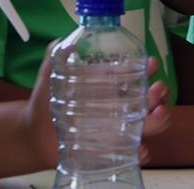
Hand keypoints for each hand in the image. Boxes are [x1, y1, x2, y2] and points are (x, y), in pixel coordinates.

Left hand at [25, 50, 171, 167]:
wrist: (33, 134)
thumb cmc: (46, 101)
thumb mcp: (50, 74)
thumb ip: (57, 54)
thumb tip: (68, 39)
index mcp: (110, 86)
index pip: (136, 75)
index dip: (148, 69)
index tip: (151, 64)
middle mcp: (119, 107)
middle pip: (149, 100)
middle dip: (159, 93)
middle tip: (157, 89)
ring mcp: (117, 130)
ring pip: (148, 125)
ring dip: (159, 120)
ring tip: (158, 114)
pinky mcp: (111, 152)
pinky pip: (133, 154)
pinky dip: (142, 153)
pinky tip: (140, 150)